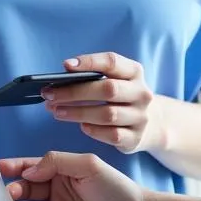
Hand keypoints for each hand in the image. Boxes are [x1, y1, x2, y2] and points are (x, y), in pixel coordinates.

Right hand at [0, 151, 151, 200]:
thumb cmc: (119, 189)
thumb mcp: (89, 166)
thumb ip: (58, 162)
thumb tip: (28, 170)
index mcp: (64, 170)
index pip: (33, 167)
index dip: (14, 168)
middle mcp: (59, 190)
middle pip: (27, 190)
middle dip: (12, 192)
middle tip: (4, 196)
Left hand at [43, 52, 165, 154]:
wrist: (150, 122)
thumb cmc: (121, 96)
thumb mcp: (116, 80)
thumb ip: (94, 75)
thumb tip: (63, 74)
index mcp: (135, 72)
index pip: (112, 62)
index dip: (89, 62)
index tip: (65, 65)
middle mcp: (141, 93)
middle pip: (108, 89)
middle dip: (75, 92)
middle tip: (49, 94)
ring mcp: (140, 117)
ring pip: (107, 114)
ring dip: (77, 113)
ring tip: (56, 111)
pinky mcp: (135, 138)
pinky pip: (111, 135)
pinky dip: (93, 130)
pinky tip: (81, 126)